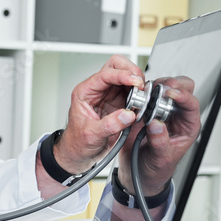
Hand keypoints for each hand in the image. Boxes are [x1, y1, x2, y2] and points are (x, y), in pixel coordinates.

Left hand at [53, 55, 144, 173]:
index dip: (122, 75)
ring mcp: (110, 95)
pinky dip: (140, 94)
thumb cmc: (77, 143)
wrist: (79, 154)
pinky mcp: (120, 104)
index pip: (105, 74)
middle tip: (141, 85)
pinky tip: (142, 103)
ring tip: (143, 96)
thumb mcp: (91, 135)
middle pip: (116, 66)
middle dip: (131, 71)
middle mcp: (98, 90)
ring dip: (137, 83)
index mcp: (85, 92)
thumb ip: (109, 125)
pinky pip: (133, 92)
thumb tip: (128, 115)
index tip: (135, 82)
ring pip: (127, 76)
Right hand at [116, 76, 201, 195]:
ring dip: (152, 88)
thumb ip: (160, 142)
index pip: (191, 104)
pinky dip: (139, 93)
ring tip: (143, 97)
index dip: (182, 96)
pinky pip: (144, 94)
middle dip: (170, 84)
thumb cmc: (157, 168)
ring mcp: (160, 110)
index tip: (169, 93)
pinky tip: (134, 99)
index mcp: (187, 126)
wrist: (139, 172)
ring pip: (162, 87)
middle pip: (181, 88)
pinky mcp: (145, 109)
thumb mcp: (161, 159)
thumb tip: (156, 124)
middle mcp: (176, 115)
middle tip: (158, 88)